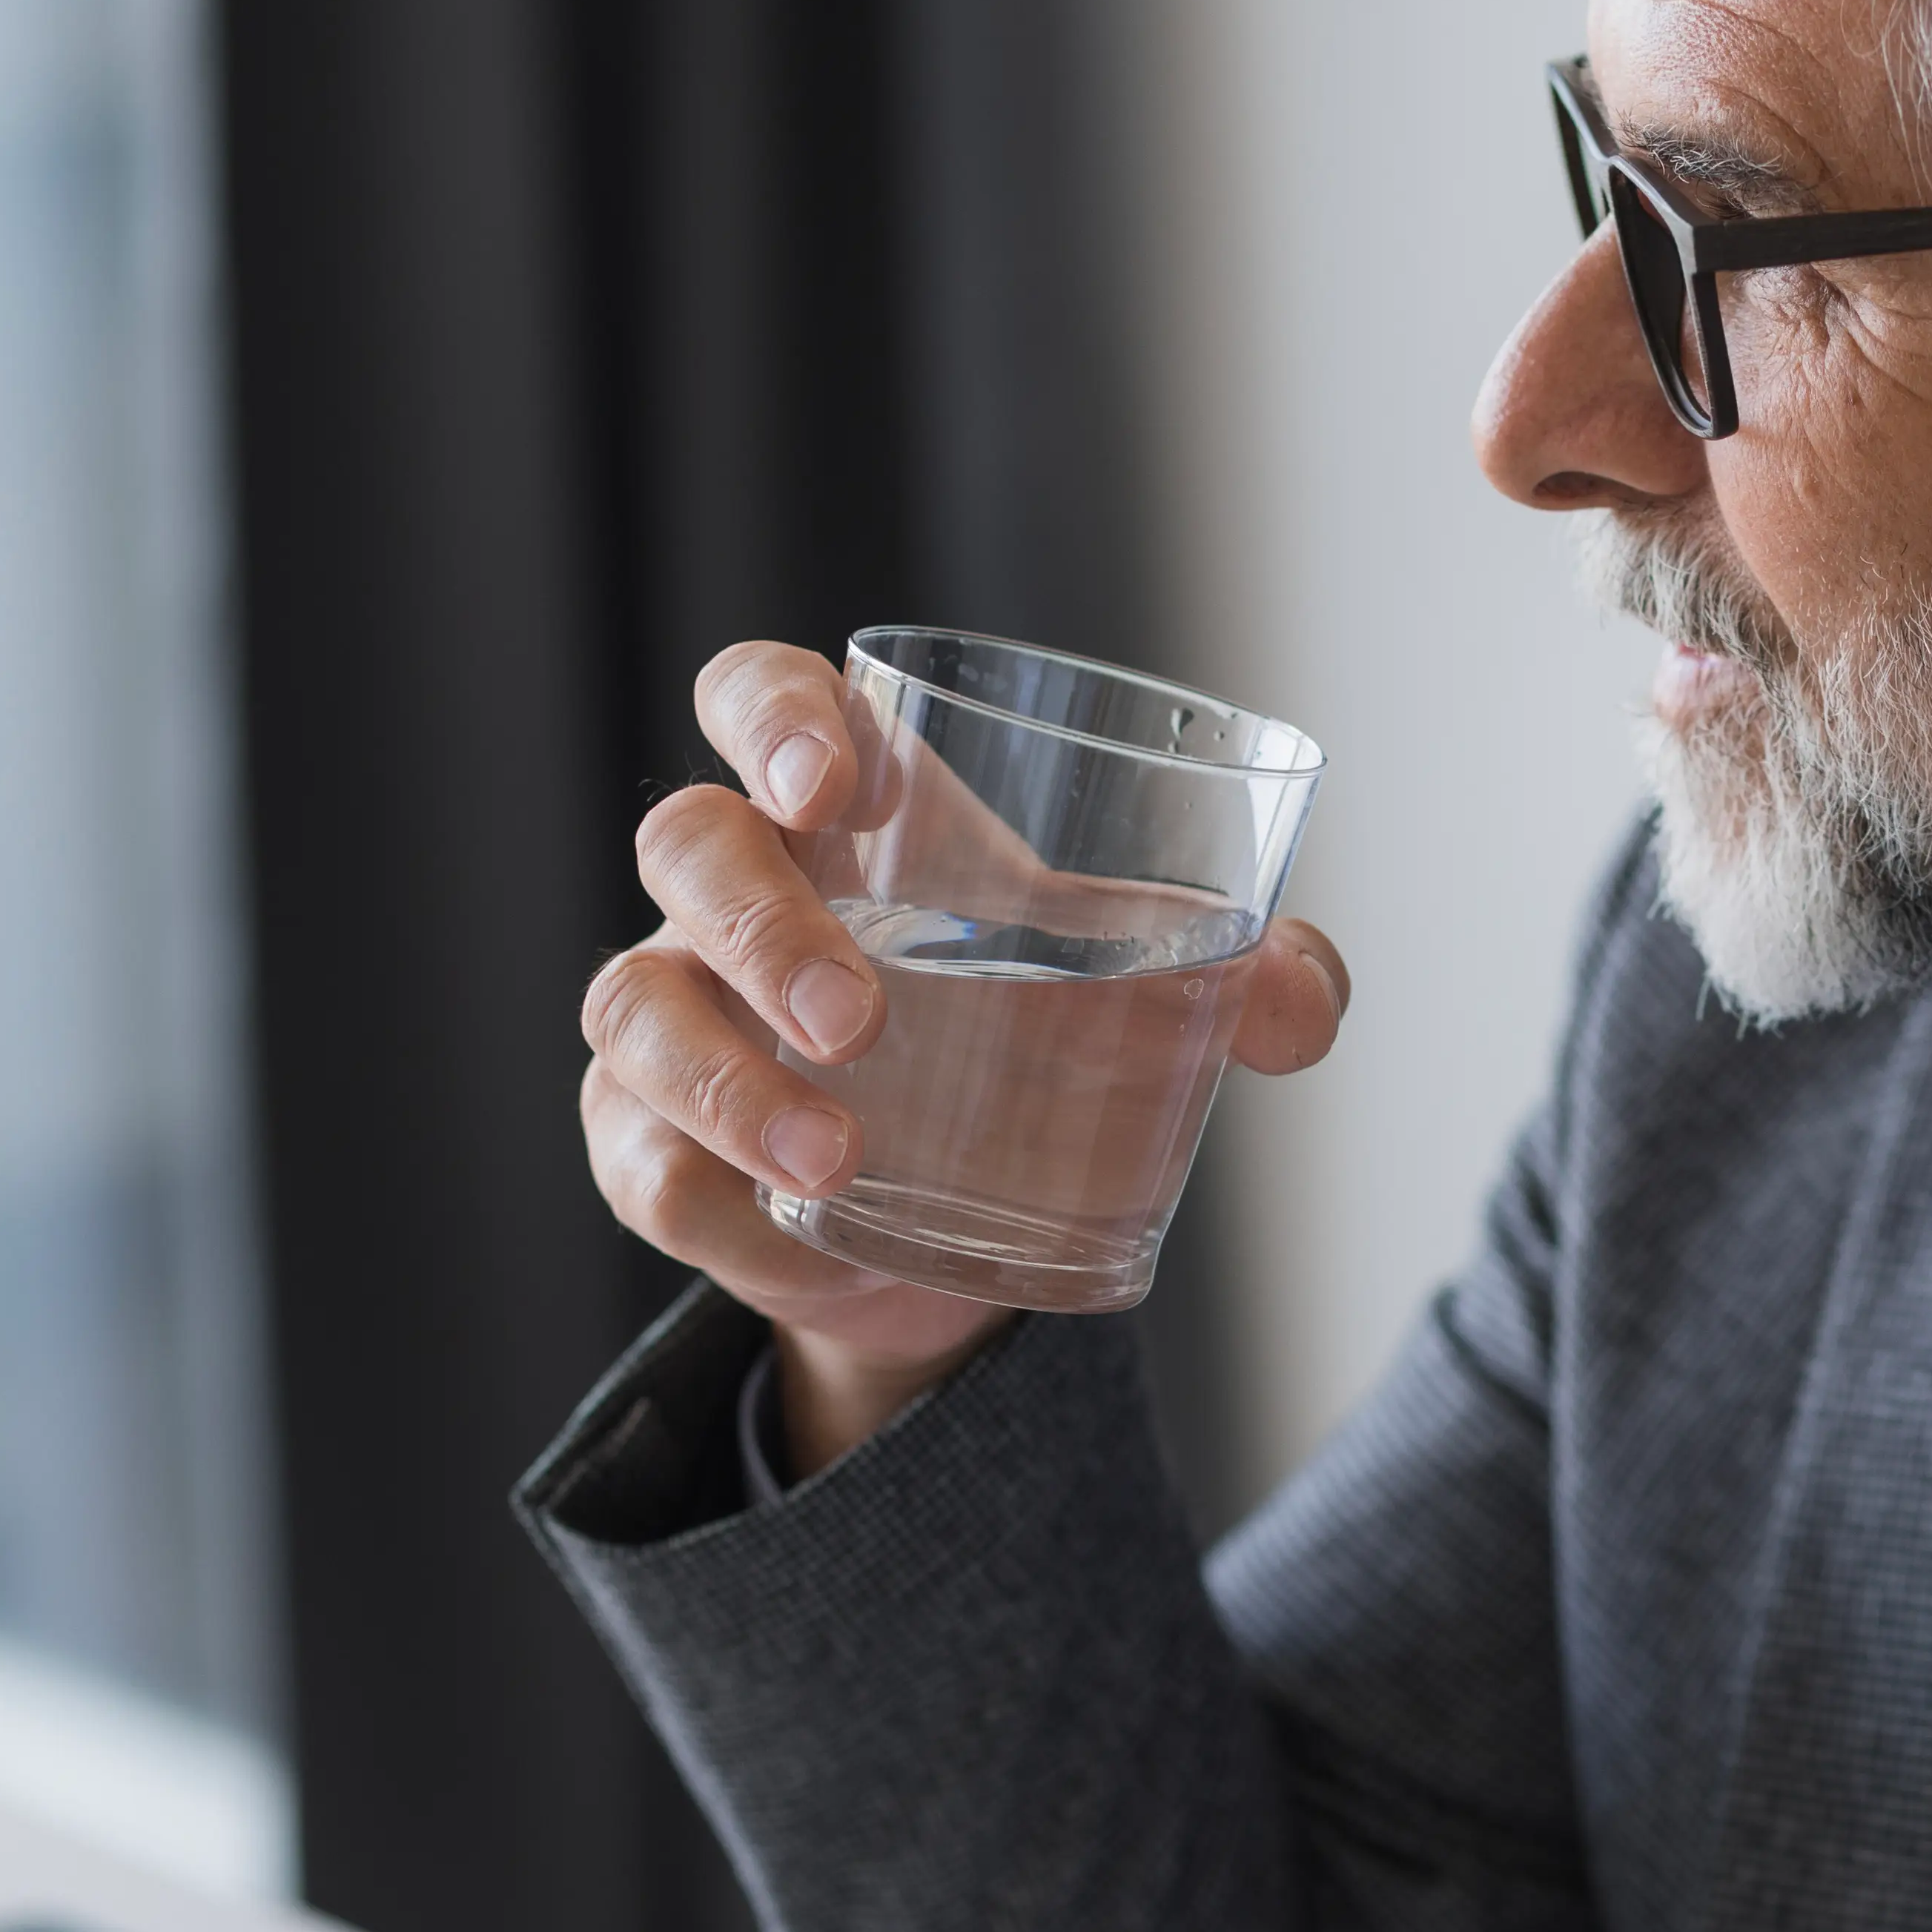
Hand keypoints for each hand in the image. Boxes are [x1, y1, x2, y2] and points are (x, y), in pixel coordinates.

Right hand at [579, 645, 1351, 1478]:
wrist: (965, 1232)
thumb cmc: (1031, 1042)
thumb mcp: (1143, 1001)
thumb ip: (1243, 986)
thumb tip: (1296, 1003)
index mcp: (839, 810)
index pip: (759, 699)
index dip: (773, 718)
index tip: (834, 784)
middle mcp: (732, 896)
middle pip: (685, 846)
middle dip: (762, 924)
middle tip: (860, 1019)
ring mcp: (675, 1015)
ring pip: (636, 1008)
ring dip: (727, 1081)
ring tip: (836, 1158)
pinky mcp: (650, 1145)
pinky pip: (640, 1159)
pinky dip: (708, 1193)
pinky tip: (788, 1226)